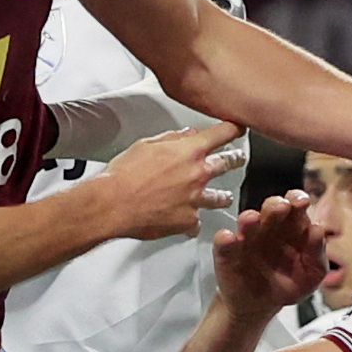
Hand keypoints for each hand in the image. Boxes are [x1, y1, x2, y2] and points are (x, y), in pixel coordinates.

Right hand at [91, 125, 247, 245]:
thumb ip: (171, 140)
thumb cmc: (123, 176)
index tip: (238, 129)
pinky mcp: (187, 221)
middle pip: (229, 163)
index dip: (234, 129)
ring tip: (223, 197)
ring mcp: (195, 200)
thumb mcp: (145, 146)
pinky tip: (187, 222)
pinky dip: (192, 222)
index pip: (223, 133)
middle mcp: (198, 174)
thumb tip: (184, 136)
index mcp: (189, 151)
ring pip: (220, 198)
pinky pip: (196, 223)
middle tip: (237, 159)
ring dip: (222, 196)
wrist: (112, 205)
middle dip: (235, 159)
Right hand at [211, 189, 333, 313]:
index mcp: (292, 227)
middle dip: (275, 204)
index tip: (301, 201)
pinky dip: (225, 238)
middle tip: (281, 206)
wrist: (261, 306)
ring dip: (248, 218)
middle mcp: (269, 227)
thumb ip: (317, 253)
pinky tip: (229, 239)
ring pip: (246, 220)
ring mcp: (247, 238)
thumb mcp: (311, 274)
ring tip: (250, 220)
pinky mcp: (227, 253)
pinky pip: (223, 241)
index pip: (294, 205)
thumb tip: (318, 230)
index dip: (297, 199)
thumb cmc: (288, 285)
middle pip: (271, 207)